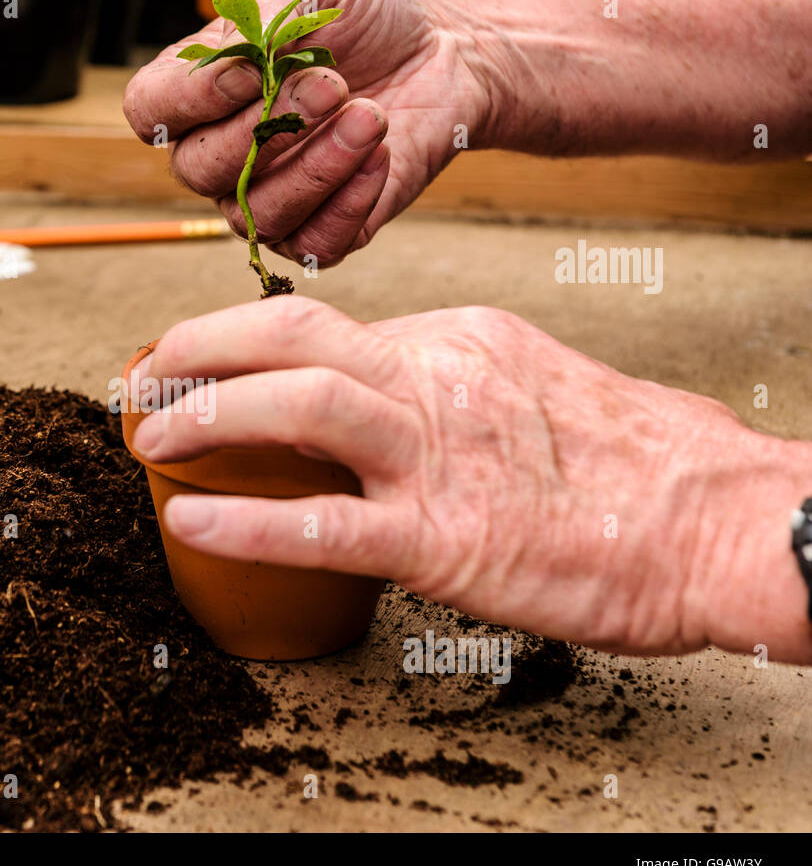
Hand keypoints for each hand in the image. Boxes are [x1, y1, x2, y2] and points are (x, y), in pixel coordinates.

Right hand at [122, 0, 494, 266]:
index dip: (191, 98)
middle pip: (199, 170)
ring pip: (257, 215)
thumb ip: (264, 12)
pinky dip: (350, 203)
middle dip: (266, 128)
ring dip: (317, 168)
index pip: (150, 111)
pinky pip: (313, 245)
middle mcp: (221, 154)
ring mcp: (267, 198)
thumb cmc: (366, 15)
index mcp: (201, 91)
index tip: (253, 68)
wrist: (441, 51)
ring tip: (370, 117)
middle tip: (332, 85)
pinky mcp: (320, 232)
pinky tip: (380, 156)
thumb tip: (233, 56)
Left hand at [129, 297, 811, 661]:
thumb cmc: (634, 465)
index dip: (245, 343)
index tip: (202, 361)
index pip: (325, 329)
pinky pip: (323, 523)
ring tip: (151, 436)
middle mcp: (437, 378)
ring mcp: (438, 454)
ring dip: (207, 414)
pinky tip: (192, 519)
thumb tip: (379, 406)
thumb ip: (446, 390)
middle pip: (293, 334)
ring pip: (297, 407)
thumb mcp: (528, 387)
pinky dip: (247, 518)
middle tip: (147, 373)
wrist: (719, 519)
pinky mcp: (445, 536)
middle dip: (200, 347)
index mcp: (455, 342)